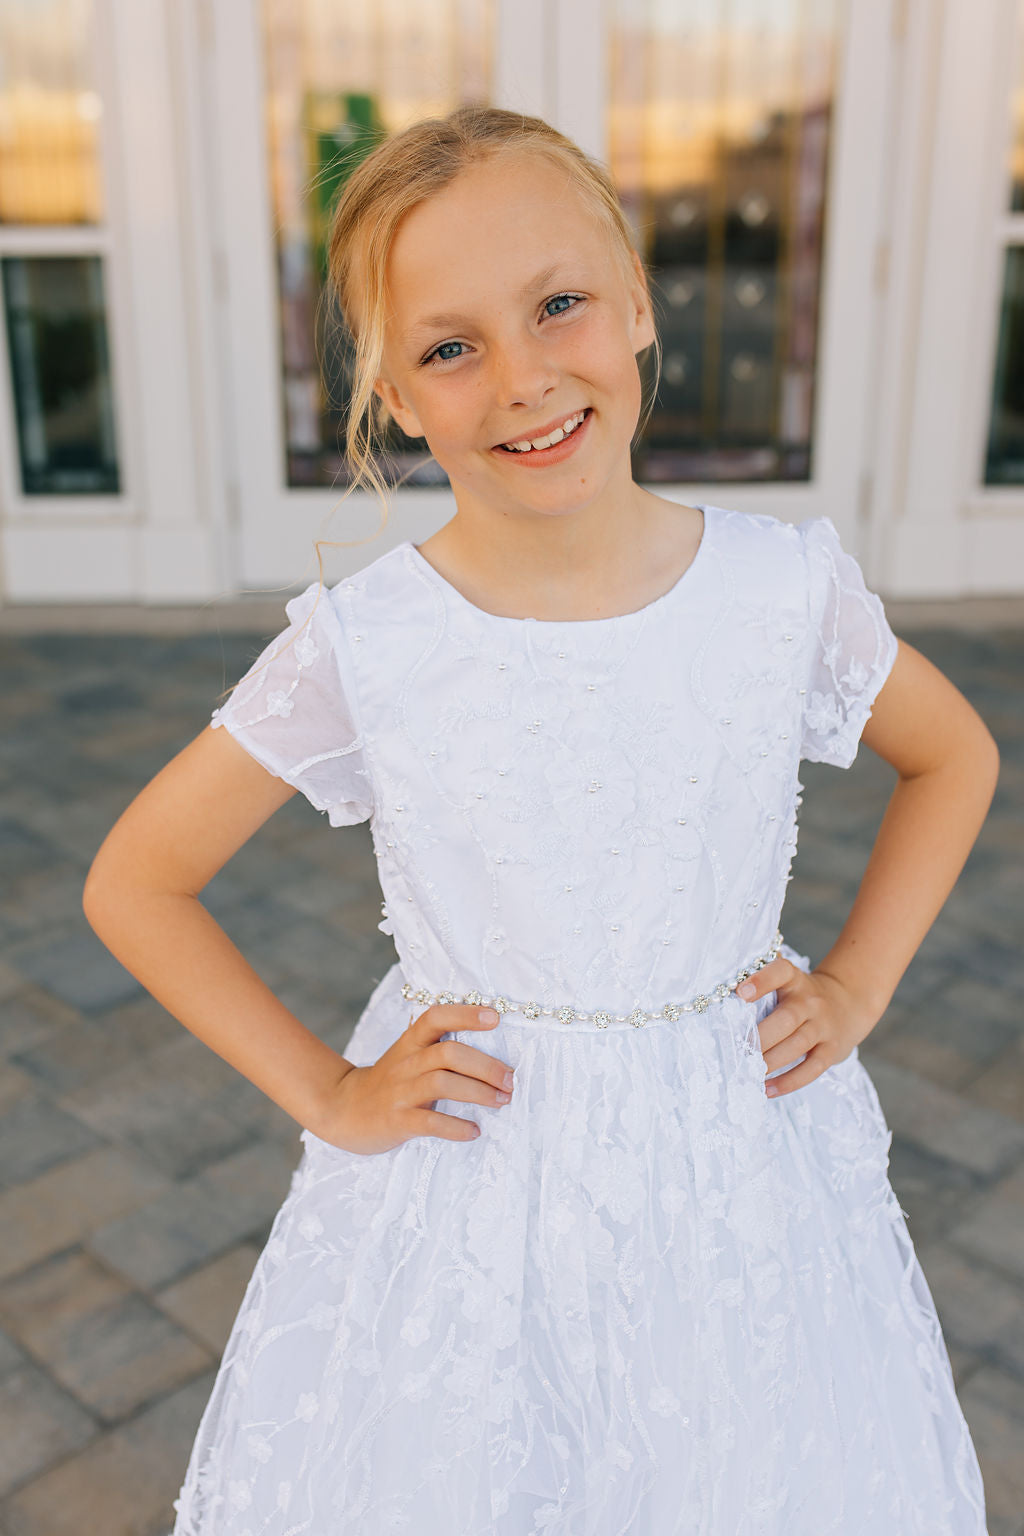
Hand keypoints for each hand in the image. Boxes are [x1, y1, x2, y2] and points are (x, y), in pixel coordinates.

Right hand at [315, 1005, 514, 1153]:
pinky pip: (429, 1123)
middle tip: (510, 1079)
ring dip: (478, 1093)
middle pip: (448, 1053)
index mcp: (411, 1042)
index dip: (465, 1014)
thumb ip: (439, 1048)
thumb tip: (494, 1051)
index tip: (495, 1017)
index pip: (436, 1017)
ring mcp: (400, 1092)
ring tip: (502, 1101)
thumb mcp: (409, 1056)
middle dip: (485, 1066)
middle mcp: (406, 1063)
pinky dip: (456, 1127)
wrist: (342, 1110)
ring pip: (442, 1084)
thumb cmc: (389, 1082)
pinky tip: (474, 1131)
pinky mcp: (397, 1121)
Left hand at [735, 957, 878, 1099]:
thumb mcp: (789, 982)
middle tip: (738, 1051)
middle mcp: (810, 1001)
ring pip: (797, 1045)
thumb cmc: (802, 996)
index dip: (762, 980)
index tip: (740, 992)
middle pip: (786, 1018)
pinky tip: (767, 1090)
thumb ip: (763, 987)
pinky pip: (811, 1069)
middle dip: (760, 1037)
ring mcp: (823, 1026)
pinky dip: (788, 1082)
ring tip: (748, 1073)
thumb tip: (722, 1005)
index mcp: (795, 980)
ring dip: (770, 1061)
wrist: (848, 1003)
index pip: (781, 971)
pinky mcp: (831, 1050)